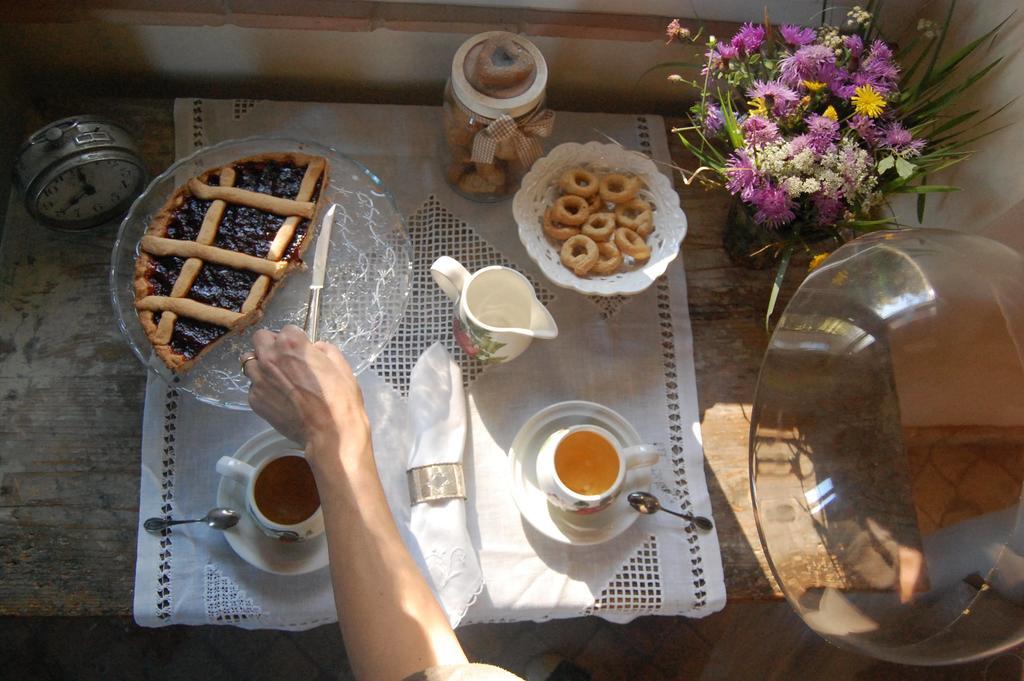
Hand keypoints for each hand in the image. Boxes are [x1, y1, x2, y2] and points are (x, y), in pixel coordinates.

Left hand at [243, 325, 368, 458]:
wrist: (330, 432)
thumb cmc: (340, 399)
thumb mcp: (341, 366)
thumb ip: (325, 350)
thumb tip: (315, 349)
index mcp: (292, 343)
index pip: (286, 329)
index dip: (296, 340)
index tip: (302, 351)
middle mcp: (270, 357)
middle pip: (260, 339)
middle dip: (271, 345)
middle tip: (283, 359)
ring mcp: (259, 379)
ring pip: (250, 362)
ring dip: (261, 366)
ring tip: (276, 379)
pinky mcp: (254, 400)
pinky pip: (253, 387)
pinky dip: (263, 390)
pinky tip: (278, 399)